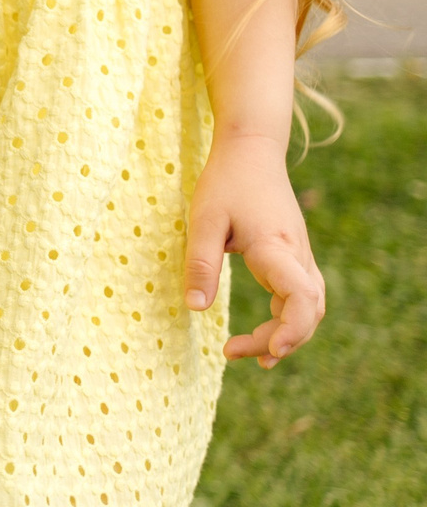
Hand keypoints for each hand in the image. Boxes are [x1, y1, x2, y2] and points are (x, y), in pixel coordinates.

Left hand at [185, 136, 325, 366]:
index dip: (291, 329)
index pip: (301, 297)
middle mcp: (296, 254)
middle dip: (279, 340)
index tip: (269, 351)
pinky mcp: (294, 254)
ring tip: (254, 356)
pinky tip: (268, 333)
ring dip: (288, 333)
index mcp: (276, 248)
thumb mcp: (204, 220)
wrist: (252, 150)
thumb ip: (201, 264)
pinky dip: (290, 318)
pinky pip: (303, 295)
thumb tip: (196, 309)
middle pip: (307, 311)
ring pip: (310, 305)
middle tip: (233, 353)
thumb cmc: (225, 182)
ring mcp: (300, 255)